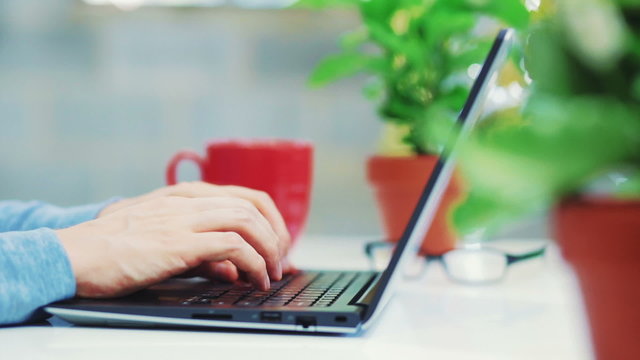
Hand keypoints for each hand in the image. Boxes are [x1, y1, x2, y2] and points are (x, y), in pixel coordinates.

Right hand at [57, 196, 283, 297]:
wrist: (73, 254)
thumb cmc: (113, 250)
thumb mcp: (164, 242)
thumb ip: (202, 252)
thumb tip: (233, 269)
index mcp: (185, 196)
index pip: (246, 197)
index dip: (272, 221)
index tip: (278, 247)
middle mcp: (188, 201)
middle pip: (254, 206)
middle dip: (277, 236)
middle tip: (281, 263)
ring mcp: (184, 218)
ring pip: (248, 221)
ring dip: (269, 250)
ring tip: (271, 274)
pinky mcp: (179, 242)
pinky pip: (233, 245)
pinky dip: (253, 263)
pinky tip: (254, 279)